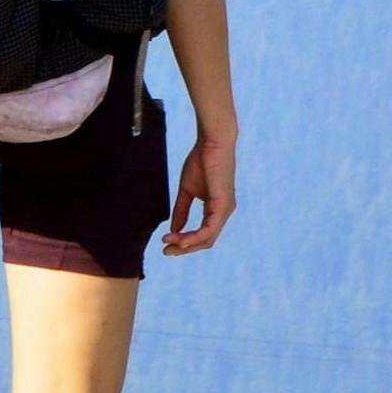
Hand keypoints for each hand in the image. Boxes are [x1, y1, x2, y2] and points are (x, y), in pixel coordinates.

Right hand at [161, 138, 235, 255]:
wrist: (212, 141)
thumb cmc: (202, 160)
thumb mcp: (187, 190)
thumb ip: (181, 210)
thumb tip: (174, 230)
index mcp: (217, 208)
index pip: (203, 234)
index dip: (185, 242)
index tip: (165, 243)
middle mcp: (224, 212)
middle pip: (205, 241)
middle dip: (184, 248)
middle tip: (165, 251)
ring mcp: (225, 210)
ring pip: (207, 239)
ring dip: (186, 244)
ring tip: (168, 243)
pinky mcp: (223, 205)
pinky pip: (208, 229)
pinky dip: (193, 237)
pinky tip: (179, 238)